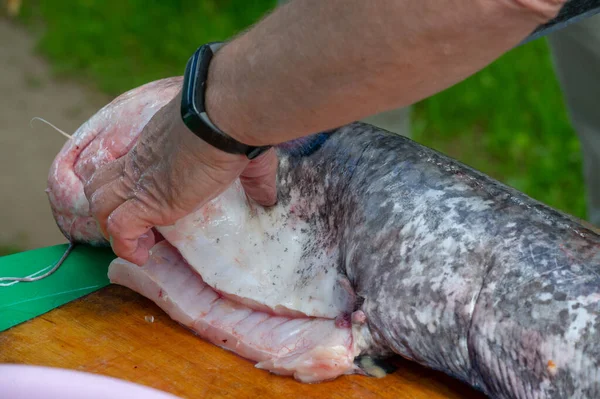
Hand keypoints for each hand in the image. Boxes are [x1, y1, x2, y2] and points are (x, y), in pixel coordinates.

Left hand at [84, 90, 277, 265]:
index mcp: (157, 147)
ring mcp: (140, 182)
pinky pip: (119, 229)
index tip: (148, 209)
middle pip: (100, 184)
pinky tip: (143, 254)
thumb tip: (269, 196)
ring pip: (100, 206)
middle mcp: (141, 163)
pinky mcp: (147, 200)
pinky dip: (126, 245)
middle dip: (110, 208)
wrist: (224, 117)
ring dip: (114, 229)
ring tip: (141, 243)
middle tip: (136, 227)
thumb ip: (255, 178)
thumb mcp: (245, 156)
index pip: (124, 167)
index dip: (128, 189)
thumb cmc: (234, 129)